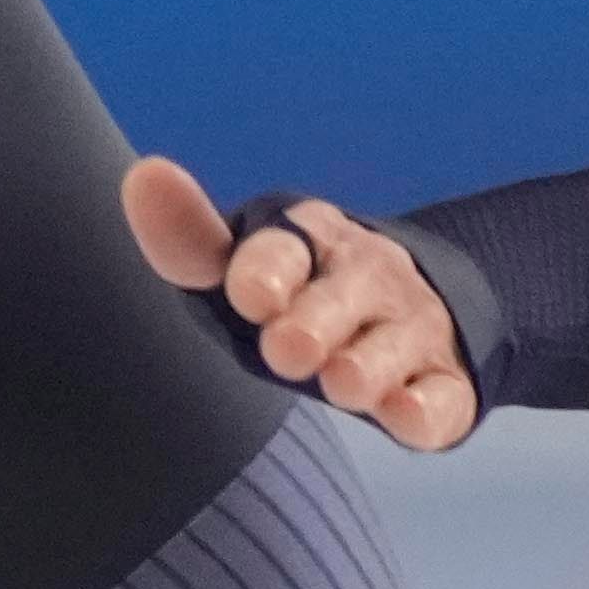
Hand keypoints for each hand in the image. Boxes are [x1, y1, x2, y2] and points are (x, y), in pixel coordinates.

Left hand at [125, 155, 475, 451]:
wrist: (421, 312)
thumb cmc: (307, 296)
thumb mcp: (251, 267)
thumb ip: (192, 243)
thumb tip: (143, 175)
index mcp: (314, 242)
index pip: (286, 247)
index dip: (267, 269)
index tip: (248, 296)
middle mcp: (367, 279)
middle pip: (339, 298)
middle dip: (315, 322)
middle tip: (287, 350)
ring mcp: (411, 331)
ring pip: (389, 348)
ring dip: (366, 365)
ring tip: (343, 383)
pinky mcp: (446, 386)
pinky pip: (440, 397)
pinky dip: (424, 408)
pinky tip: (405, 413)